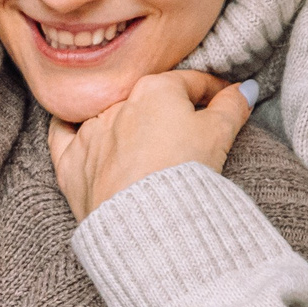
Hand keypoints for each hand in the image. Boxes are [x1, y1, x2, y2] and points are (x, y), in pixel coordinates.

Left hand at [47, 70, 251, 220]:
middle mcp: (116, 104)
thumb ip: (232, 107)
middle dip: (167, 111)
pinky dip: (75, 133)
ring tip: (144, 143)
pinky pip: (64, 136)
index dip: (211, 92)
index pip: (189, 83)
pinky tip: (82, 134)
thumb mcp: (220, 135)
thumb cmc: (185, 173)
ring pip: (107, 115)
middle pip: (148, 100)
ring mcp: (90, 133)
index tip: (222, 102)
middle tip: (187, 129)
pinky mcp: (70, 163)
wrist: (147, 223)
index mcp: (154, 90)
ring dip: (125, 123)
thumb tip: (243, 90)